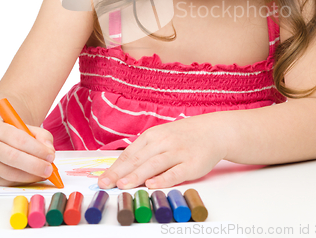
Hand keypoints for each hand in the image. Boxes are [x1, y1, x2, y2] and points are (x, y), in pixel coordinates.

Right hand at [0, 121, 55, 185]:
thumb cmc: (13, 134)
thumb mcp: (27, 128)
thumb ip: (42, 136)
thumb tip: (50, 152)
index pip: (20, 140)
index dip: (38, 149)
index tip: (51, 156)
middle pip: (14, 158)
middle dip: (35, 165)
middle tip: (49, 169)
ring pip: (10, 173)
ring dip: (31, 176)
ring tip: (44, 174)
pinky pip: (8, 182)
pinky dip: (24, 181)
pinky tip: (33, 177)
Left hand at [98, 113, 227, 189]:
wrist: (212, 131)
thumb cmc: (184, 136)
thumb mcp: (162, 136)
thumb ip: (145, 150)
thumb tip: (122, 167)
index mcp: (153, 135)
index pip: (130, 153)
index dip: (116, 167)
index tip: (103, 179)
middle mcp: (163, 142)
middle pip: (138, 159)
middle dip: (120, 173)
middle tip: (106, 184)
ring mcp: (177, 152)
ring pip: (154, 165)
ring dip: (137, 175)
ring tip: (123, 185)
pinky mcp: (191, 164)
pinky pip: (175, 172)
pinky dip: (162, 178)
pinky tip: (151, 184)